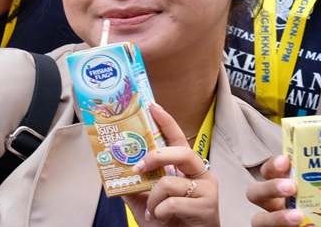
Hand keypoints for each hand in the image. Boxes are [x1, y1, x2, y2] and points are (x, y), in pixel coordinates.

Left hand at [123, 103, 218, 226]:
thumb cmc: (169, 222)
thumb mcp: (145, 202)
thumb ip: (132, 186)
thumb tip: (111, 171)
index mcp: (185, 168)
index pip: (177, 139)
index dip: (166, 121)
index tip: (152, 106)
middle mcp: (199, 174)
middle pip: (180, 152)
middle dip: (155, 157)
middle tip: (138, 168)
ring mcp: (207, 189)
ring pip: (169, 182)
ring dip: (153, 200)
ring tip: (154, 212)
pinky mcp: (208, 206)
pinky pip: (172, 202)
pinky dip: (161, 212)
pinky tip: (164, 219)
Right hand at [248, 157, 320, 226]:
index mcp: (300, 190)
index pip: (278, 171)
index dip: (275, 162)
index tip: (286, 159)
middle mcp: (285, 206)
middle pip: (258, 189)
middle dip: (269, 184)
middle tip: (291, 186)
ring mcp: (281, 223)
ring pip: (258, 215)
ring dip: (274, 214)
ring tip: (297, 216)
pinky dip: (277, 225)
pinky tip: (297, 226)